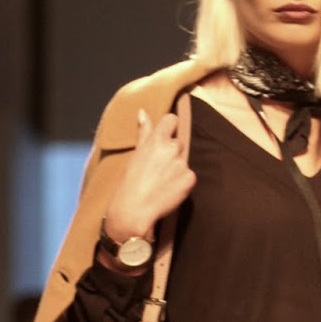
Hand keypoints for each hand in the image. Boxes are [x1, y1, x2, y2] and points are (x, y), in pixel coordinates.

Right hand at [102, 109, 196, 243]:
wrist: (134, 209)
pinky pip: (189, 176)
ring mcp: (182, 163)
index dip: (169, 127)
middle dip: (171, 152)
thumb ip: (144, 131)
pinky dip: (182, 182)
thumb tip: (143, 112)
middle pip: (178, 143)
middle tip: (157, 168)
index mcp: (156, 139)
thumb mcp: (136, 153)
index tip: (164, 137)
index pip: (171, 119)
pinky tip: (169, 189)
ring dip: (176, 168)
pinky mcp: (190, 178)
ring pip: (183, 161)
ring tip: (161, 181)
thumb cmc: (131, 181)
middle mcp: (171, 148)